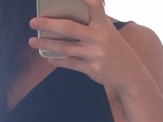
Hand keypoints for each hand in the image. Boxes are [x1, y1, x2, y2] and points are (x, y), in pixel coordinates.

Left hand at [29, 0, 143, 92]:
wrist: (130, 74)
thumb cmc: (115, 50)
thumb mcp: (109, 33)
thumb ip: (92, 25)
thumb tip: (63, 23)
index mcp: (104, 24)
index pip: (94, 5)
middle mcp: (99, 37)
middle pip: (69, 28)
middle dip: (48, 24)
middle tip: (33, 22)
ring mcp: (94, 54)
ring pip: (65, 48)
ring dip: (46, 44)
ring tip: (32, 41)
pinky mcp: (91, 69)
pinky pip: (70, 63)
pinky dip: (57, 60)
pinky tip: (47, 57)